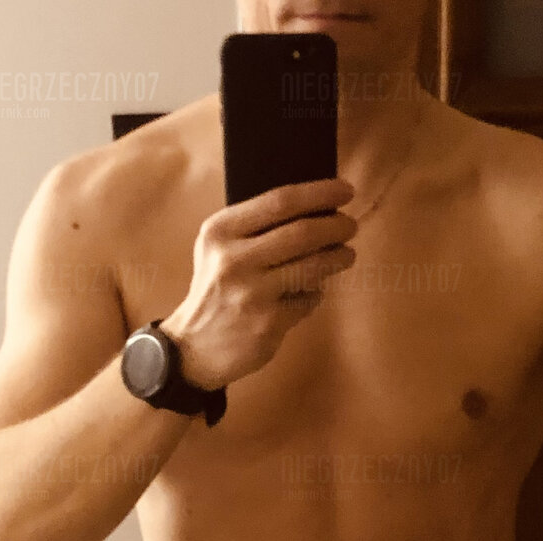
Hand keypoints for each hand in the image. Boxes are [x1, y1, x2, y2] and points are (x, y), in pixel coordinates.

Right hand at [162, 177, 356, 390]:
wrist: (193, 347)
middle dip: (336, 227)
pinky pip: (307, 300)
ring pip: (311, 267)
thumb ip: (256, 228)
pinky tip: (312, 292)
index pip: (280, 201)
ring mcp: (252, 294)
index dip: (319, 193)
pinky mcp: (268, 323)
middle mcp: (234, 259)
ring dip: (337, 258)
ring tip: (346, 255)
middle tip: (350, 226)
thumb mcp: (220, 249)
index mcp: (221, 231)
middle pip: (302, 233)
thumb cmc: (216, 290)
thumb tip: (314, 210)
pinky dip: (316, 294)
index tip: (345, 191)